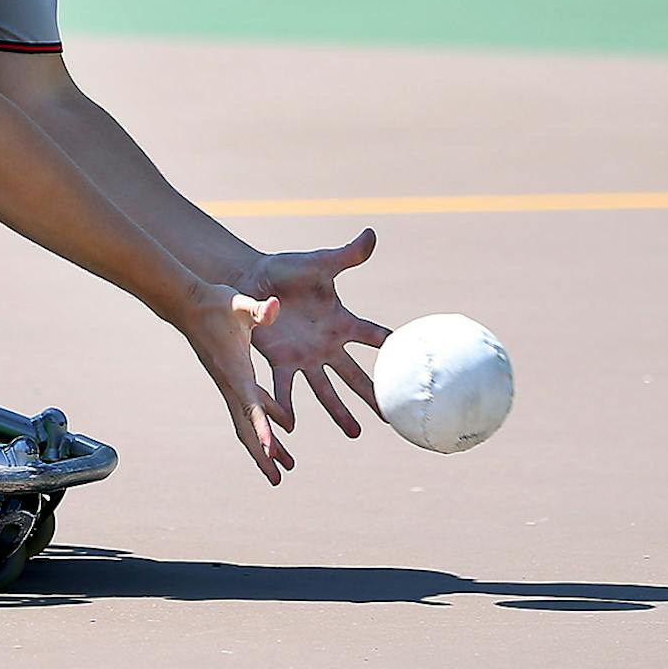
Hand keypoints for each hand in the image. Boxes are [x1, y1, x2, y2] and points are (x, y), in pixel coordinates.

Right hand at [163, 283, 294, 483]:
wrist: (190, 304)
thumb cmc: (216, 303)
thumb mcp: (242, 305)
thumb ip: (261, 310)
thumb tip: (276, 306)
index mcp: (236, 371)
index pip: (250, 405)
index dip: (263, 427)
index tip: (272, 450)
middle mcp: (231, 384)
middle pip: (246, 427)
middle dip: (263, 454)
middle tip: (279, 479)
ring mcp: (231, 382)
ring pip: (249, 421)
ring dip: (267, 443)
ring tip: (287, 464)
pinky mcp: (234, 376)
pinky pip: (253, 404)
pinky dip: (268, 417)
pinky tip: (285, 423)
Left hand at [246, 228, 390, 438]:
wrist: (252, 279)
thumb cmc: (287, 270)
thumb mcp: (319, 263)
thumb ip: (346, 256)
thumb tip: (371, 235)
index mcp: (340, 321)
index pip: (373, 335)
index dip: (392, 347)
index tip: (416, 362)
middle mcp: (327, 344)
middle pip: (356, 374)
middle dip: (373, 395)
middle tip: (392, 417)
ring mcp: (305, 357)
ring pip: (326, 390)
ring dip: (340, 412)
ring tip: (356, 433)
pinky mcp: (280, 361)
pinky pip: (285, 388)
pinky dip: (288, 407)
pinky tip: (291, 427)